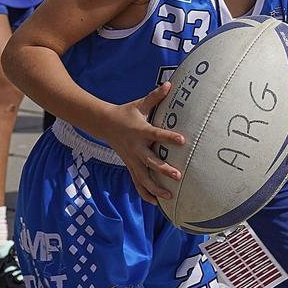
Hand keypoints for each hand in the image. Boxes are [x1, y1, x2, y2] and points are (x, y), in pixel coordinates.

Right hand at [99, 84, 188, 203]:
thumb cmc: (126, 113)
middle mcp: (136, 148)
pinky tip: (155, 202)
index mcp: (141, 131)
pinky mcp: (129, 165)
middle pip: (150, 161)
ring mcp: (131, 159)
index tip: (183, 140)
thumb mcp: (139, 104)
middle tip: (178, 176)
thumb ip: (155, 97)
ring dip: (155, 188)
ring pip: (143, 177)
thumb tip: (170, 84)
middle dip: (163, 169)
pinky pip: (137, 182)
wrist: (104, 124)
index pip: (157, 135)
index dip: (169, 137)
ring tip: (169, 195)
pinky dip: (145, 193)